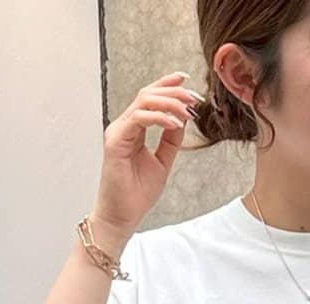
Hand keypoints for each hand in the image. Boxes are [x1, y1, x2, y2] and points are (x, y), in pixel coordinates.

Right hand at [93, 71, 205, 236]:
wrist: (122, 216)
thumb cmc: (137, 194)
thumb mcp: (162, 162)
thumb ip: (171, 141)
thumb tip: (183, 119)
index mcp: (134, 129)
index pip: (150, 98)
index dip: (167, 85)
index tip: (187, 81)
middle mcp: (124, 126)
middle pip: (147, 94)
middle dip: (173, 92)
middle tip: (194, 97)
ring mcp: (118, 131)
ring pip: (143, 102)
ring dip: (169, 102)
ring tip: (188, 110)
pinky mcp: (115, 141)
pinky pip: (138, 119)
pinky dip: (158, 118)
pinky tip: (175, 124)